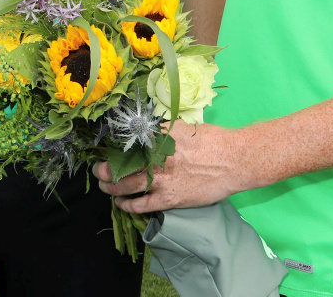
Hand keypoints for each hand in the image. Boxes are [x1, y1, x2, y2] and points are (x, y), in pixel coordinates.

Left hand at [93, 121, 244, 213]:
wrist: (233, 160)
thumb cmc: (211, 140)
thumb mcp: (183, 126)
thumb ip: (161, 129)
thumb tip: (145, 129)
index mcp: (158, 139)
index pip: (126, 143)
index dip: (112, 148)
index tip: (106, 150)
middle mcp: (155, 159)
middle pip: (120, 166)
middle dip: (105, 169)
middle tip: (99, 170)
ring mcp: (161, 181)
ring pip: (126, 186)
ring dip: (111, 187)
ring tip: (104, 186)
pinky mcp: (169, 199)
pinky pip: (141, 205)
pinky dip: (127, 204)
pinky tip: (121, 203)